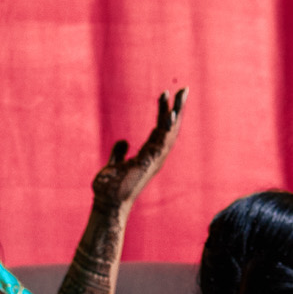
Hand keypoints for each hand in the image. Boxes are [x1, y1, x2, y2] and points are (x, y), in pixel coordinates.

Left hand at [93, 88, 186, 212]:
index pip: (161, 130)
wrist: (107, 204)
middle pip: (172, 128)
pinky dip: (168, 126)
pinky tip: (170, 112)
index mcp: (149, 156)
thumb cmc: (110, 189)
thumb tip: (123, 140)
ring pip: (171, 131)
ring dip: (176, 112)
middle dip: (179, 108)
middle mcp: (156, 157)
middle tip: (185, 89)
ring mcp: (155, 160)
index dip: (165, 111)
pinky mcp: (150, 162)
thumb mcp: (114, 164)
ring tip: (182, 93)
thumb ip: (120, 153)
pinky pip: (163, 141)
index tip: (166, 94)